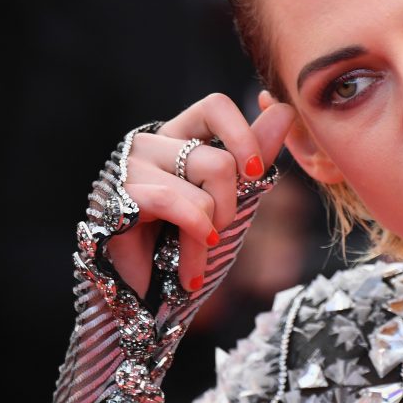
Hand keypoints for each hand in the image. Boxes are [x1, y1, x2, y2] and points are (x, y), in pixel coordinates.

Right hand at [104, 93, 295, 296]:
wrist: (149, 297)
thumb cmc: (188, 242)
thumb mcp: (232, 197)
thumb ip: (255, 153)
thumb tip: (282, 108)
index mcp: (179, 136)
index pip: (216, 106)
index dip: (244, 136)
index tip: (254, 173)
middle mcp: (153, 143)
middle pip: (220, 158)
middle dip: (231, 205)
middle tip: (217, 231)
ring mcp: (132, 165)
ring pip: (204, 177)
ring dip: (211, 228)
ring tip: (198, 254)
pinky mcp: (120, 192)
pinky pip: (174, 200)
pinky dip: (193, 234)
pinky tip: (190, 267)